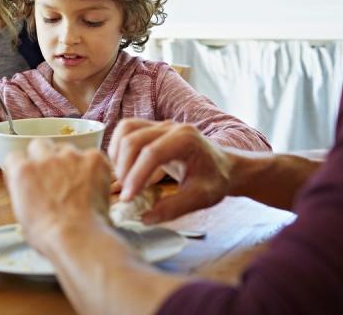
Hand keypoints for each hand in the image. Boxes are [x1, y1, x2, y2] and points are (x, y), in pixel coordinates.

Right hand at [5, 139, 111, 254]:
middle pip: (40, 145)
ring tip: (76, 184)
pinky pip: (91, 156)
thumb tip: (26, 186)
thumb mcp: (22, 215)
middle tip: (53, 175)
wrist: (78, 237)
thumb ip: (22, 191)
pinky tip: (92, 185)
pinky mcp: (93, 158)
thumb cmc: (50, 235)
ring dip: (69, 162)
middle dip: (44, 157)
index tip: (29, 174)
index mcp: (22, 171)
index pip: (16, 156)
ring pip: (67, 149)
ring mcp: (70, 156)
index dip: (23, 166)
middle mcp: (45, 158)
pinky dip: (92, 168)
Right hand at [108, 119, 233, 223]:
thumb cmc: (215, 180)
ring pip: (126, 130)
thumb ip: (174, 208)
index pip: (152, 153)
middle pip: (134, 139)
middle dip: (124, 168)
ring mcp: (161, 125)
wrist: (224, 166)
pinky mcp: (153, 128)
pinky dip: (119, 148)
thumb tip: (145, 218)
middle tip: (126, 194)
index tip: (128, 199)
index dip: (136, 176)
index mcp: (186, 140)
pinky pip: (128, 130)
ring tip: (123, 180)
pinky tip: (125, 169)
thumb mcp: (201, 198)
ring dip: (118, 155)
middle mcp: (171, 126)